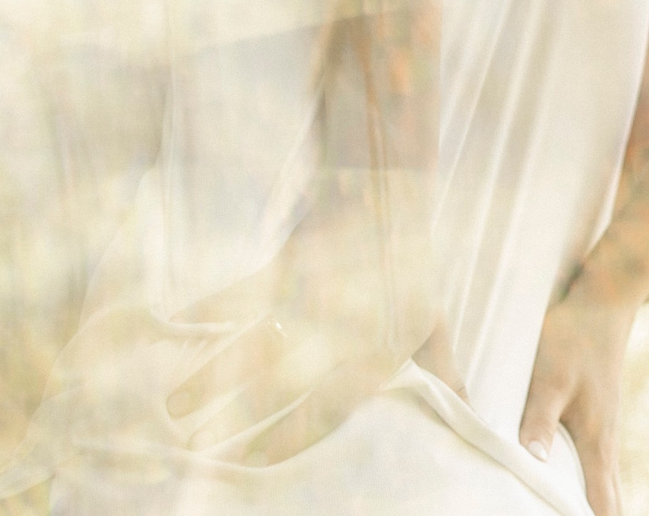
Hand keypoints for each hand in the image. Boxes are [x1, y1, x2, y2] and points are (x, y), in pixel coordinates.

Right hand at [165, 170, 450, 462]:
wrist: (390, 188)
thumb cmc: (412, 263)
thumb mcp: (434, 323)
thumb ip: (445, 376)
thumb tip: (473, 419)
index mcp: (377, 352)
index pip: (329, 408)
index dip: (291, 437)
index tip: (257, 460)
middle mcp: (339, 331)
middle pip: (279, 386)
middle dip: (237, 419)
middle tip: (201, 447)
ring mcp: (309, 296)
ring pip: (250, 347)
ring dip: (209, 376)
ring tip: (175, 405)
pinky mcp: (286, 264)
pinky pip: (239, 294)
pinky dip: (207, 310)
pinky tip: (177, 324)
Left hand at [519, 274, 638, 515]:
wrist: (603, 300)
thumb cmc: (574, 336)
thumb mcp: (551, 376)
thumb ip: (539, 418)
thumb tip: (532, 462)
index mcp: (596, 441)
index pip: (603, 505)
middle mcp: (605, 443)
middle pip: (609, 502)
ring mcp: (603, 430)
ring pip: (604, 484)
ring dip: (591, 504)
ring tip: (567, 513)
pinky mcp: (595, 417)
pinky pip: (594, 464)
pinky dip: (587, 484)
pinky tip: (569, 484)